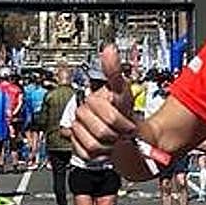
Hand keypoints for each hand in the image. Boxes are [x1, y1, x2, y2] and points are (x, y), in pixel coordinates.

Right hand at [70, 44, 152, 181]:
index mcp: (93, 100)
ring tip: (114, 140)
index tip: (129, 123)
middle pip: (100, 131)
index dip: (122, 121)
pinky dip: (100, 154)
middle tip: (122, 132)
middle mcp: (83, 114)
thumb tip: (108, 50)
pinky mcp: (76, 144)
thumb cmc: (123, 111)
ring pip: (93, 145)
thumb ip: (114, 71)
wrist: (122, 131)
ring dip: (109, 146)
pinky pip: (86, 153)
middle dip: (116, 134)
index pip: (108, 115)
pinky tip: (105, 147)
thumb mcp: (123, 90)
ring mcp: (78, 129)